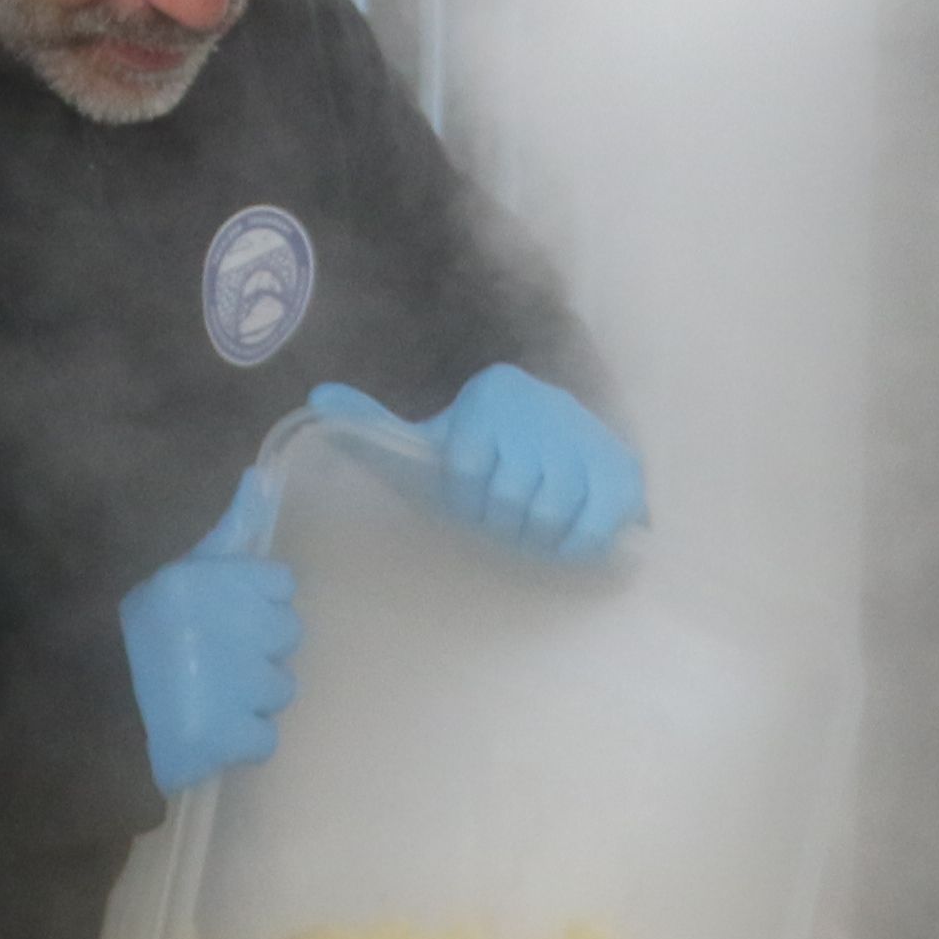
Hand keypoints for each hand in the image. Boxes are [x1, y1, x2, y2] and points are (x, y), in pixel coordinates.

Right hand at [118, 470, 297, 794]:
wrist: (102, 709)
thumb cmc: (155, 634)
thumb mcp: (184, 573)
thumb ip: (231, 530)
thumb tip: (264, 476)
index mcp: (204, 581)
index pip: (280, 583)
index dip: (259, 600)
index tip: (229, 613)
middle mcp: (223, 625)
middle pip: (288, 632)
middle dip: (260, 647)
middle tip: (218, 656)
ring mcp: (229, 684)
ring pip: (282, 686)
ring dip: (255, 694)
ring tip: (214, 693)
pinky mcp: (227, 735)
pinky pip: (266, 736)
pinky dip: (244, 739)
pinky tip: (215, 727)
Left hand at [311, 364, 641, 564]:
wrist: (576, 445)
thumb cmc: (494, 454)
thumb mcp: (434, 440)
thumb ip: (376, 425)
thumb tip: (317, 402)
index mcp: (491, 395)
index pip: (465, 469)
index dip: (466, 498)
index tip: (475, 495)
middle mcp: (539, 405)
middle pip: (507, 495)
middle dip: (503, 518)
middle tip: (507, 513)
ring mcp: (584, 438)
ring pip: (548, 512)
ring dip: (538, 532)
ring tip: (535, 521)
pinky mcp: (622, 472)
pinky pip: (591, 528)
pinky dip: (576, 543)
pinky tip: (567, 533)